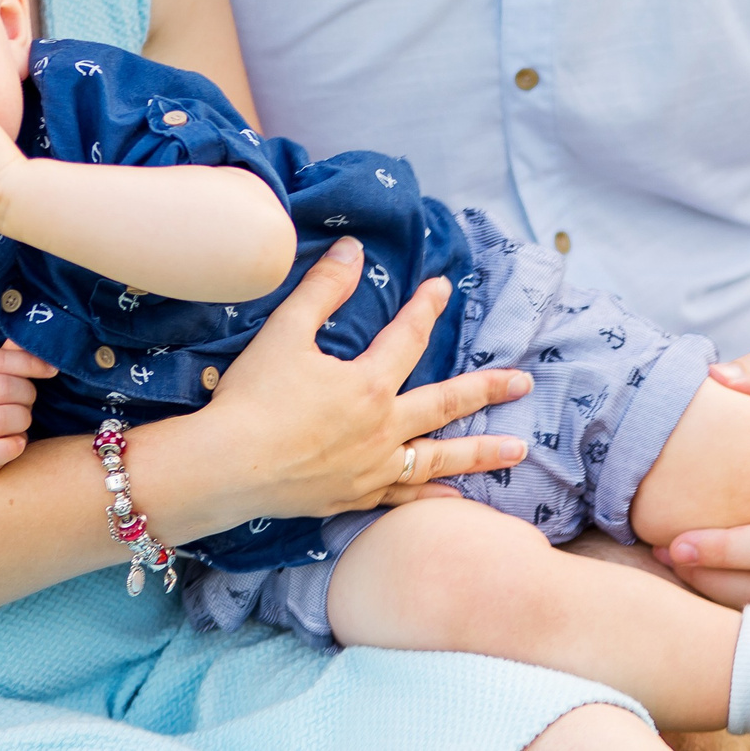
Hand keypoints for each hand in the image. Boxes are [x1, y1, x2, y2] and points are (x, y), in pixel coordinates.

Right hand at [0, 341, 53, 476]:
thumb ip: (11, 355)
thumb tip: (30, 332)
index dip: (27, 362)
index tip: (50, 370)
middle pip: (2, 388)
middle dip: (27, 396)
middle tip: (28, 403)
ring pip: (1, 418)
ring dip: (22, 420)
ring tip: (20, 422)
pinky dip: (14, 445)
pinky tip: (16, 442)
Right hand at [169, 238, 535, 534]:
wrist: (224, 468)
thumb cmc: (252, 398)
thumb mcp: (285, 332)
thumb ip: (323, 289)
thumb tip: (353, 249)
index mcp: (368, 384)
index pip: (409, 337)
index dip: (426, 307)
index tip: (443, 287)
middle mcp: (382, 429)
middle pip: (445, 403)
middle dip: (488, 389)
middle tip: (524, 382)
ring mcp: (372, 469)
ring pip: (438, 457)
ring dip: (480, 453)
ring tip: (518, 451)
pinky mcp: (354, 497)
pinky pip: (405, 499)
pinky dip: (434, 499)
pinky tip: (457, 501)